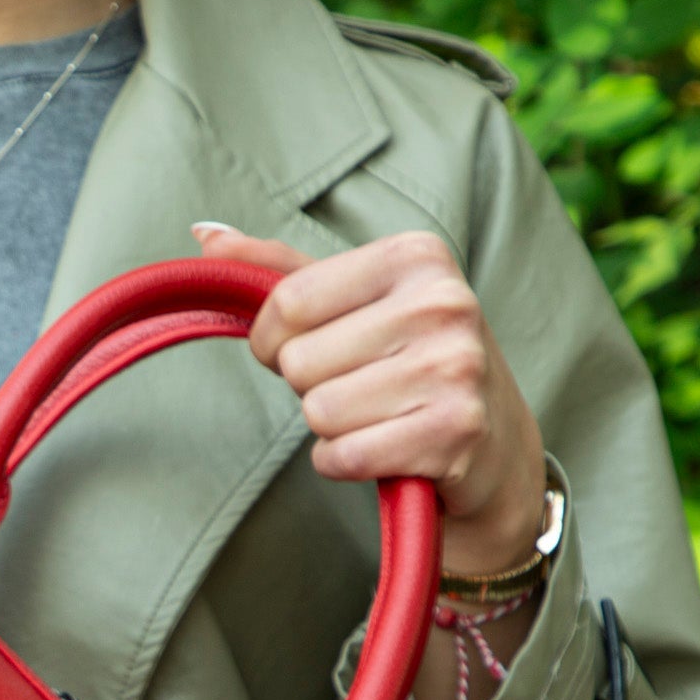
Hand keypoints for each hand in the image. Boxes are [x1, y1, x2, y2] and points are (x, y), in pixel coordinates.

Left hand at [194, 222, 551, 699]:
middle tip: (365, 389)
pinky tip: (386, 452)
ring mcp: (455, 368)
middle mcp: (444, 302)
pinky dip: (347, 464)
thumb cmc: (410, 367)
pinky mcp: (455, 434)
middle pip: (298, 362)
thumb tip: (204, 236)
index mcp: (417, 255)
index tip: (313, 351)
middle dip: (313, 388)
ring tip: (380, 418)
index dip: (276, 342)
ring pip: (319, 412)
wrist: (496, 451)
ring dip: (333, 430)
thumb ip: (281, 269)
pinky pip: (343, 456)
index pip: (286, 302)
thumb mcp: (356, 305)